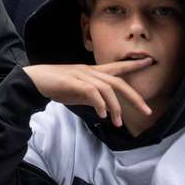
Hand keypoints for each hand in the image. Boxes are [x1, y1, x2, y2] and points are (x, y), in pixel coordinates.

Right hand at [23, 59, 153, 126]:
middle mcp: (90, 72)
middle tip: (147, 110)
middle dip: (135, 97)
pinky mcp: (73, 82)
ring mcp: (82, 76)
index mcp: (93, 72)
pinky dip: (100, 104)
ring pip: (107, 89)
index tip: (149, 62)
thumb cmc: (56, 86)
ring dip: (115, 107)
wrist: (35, 80)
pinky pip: (92, 92)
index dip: (133, 65)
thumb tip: (105, 108)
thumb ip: (93, 98)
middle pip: (119, 82)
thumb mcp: (79, 93)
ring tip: (118, 123)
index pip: (117, 67)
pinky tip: (102, 114)